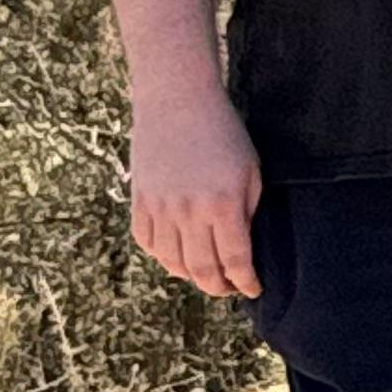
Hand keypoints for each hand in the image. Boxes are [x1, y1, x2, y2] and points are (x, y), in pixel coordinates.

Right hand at [129, 77, 264, 298]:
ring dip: (191, 275)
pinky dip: (162, 257)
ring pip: (172, 262)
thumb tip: (242, 247)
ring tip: (205, 275)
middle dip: (218, 287)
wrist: (177, 102)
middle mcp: (189, 212)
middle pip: (201, 269)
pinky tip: (177, 255)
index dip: (244, 281)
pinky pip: (148, 243)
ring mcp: (160, 208)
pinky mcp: (139, 201)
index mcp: (223, 204)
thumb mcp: (250, 171)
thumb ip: (247, 211)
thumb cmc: (224, 133)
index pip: (235, 260)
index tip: (252, 289)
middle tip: (228, 289)